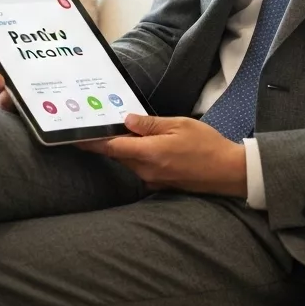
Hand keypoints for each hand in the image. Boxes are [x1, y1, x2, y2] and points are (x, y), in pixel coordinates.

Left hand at [76, 114, 247, 197]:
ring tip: (126, 132)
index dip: (92, 142)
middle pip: (119, 155)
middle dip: (109, 142)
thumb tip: (126, 120)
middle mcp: (147, 170)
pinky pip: (142, 169)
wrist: (228, 172)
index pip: (112, 147)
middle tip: (100, 125)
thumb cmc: (206, 144)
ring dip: (125, 150)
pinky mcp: (161, 185)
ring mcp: (154, 180)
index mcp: (149, 153)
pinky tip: (147, 147)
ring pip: (130, 162)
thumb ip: (150, 124)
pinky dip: (139, 158)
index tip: (76, 138)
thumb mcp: (179, 125)